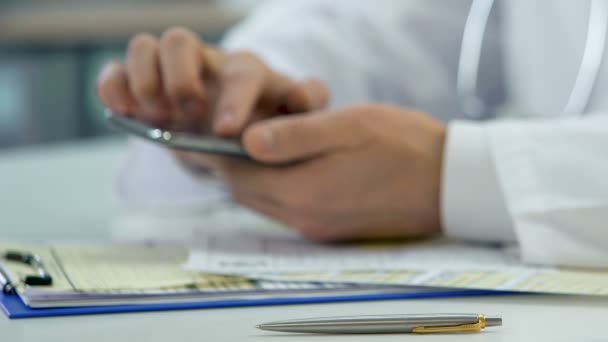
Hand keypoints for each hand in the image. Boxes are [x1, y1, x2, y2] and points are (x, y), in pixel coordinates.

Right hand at [96, 27, 328, 135]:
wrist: (232, 141)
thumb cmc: (263, 127)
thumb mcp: (295, 120)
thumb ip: (307, 103)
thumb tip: (301, 93)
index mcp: (246, 71)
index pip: (241, 73)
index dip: (233, 99)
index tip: (225, 132)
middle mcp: (205, 63)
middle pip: (180, 41)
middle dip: (179, 79)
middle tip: (187, 114)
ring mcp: (169, 71)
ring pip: (144, 46)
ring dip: (143, 80)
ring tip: (155, 115)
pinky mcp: (143, 86)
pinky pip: (117, 71)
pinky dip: (113, 85)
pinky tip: (121, 110)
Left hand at [177, 104, 446, 240]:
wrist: (448, 182)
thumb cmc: (403, 146)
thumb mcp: (347, 126)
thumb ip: (294, 136)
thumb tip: (245, 141)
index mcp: (305, 192)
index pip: (239, 176)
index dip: (219, 152)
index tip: (209, 129)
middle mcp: (306, 218)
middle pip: (247, 193)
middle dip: (232, 164)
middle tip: (227, 133)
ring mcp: (319, 227)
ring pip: (265, 201)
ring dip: (254, 176)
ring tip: (256, 144)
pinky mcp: (331, 228)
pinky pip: (287, 208)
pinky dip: (276, 186)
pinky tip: (287, 164)